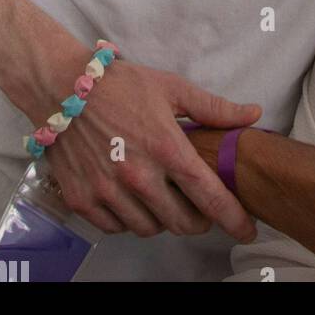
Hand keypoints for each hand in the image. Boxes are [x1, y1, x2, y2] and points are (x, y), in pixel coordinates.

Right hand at [42, 58, 261, 240]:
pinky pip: (116, 228)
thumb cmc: (121, 85)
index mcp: (166, 147)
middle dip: (199, 220)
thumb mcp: (172, 88)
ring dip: (163, 219)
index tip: (246, 230)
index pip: (209, 195)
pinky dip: (129, 219)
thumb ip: (214, 108)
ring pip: (149, 228)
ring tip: (164, 196)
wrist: (61, 88)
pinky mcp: (82, 200)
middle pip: (181, 222)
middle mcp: (138, 176)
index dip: (232, 218)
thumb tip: (253, 114)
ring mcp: (107, 192)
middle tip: (200, 207)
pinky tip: (132, 198)